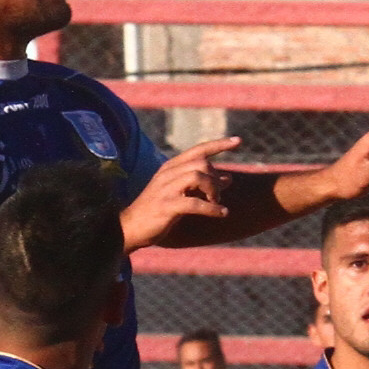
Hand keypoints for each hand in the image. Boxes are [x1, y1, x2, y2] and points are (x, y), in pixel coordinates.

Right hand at [122, 138, 240, 248]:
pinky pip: (195, 203)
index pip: (198, 150)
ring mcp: (166, 189)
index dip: (219, 144)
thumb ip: (203, 185)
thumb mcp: (182, 193)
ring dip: (213, 191)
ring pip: (198, 177)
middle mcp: (168, 173)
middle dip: (215, 179)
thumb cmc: (158, 211)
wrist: (131, 228)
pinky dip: (212, 208)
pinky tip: (222, 213)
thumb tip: (228, 178)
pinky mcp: (167, 206)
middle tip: (217, 196)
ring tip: (216, 204)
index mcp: (171, 167)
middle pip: (202, 163)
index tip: (238, 140)